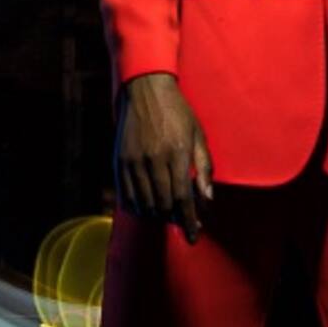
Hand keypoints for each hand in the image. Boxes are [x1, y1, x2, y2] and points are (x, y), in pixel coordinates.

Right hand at [116, 72, 213, 242]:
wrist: (146, 90)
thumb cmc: (178, 112)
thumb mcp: (198, 135)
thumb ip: (204, 168)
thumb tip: (207, 199)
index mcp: (177, 153)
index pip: (183, 198)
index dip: (189, 221)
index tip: (194, 236)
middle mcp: (154, 159)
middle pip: (163, 204)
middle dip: (174, 219)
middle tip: (183, 223)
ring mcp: (134, 160)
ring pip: (144, 202)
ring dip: (156, 215)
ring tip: (166, 216)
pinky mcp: (120, 160)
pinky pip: (126, 194)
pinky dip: (137, 207)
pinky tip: (145, 209)